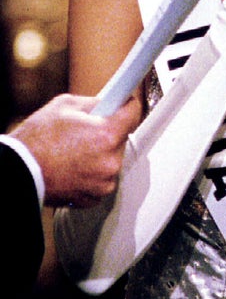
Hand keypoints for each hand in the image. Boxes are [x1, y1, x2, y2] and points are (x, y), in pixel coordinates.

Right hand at [10, 94, 140, 207]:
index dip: (127, 105)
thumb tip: (109, 102)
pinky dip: (92, 173)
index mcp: (106, 134)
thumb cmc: (35, 141)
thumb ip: (94, 103)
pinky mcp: (95, 196)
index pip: (135, 112)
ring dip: (100, 154)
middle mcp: (110, 160)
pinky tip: (74, 167)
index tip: (125, 103)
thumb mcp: (65, 105)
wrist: (17, 173)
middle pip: (122, 138)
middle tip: (85, 132)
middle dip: (108, 132)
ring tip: (75, 151)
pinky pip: (102, 178)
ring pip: (112, 159)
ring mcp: (104, 181)